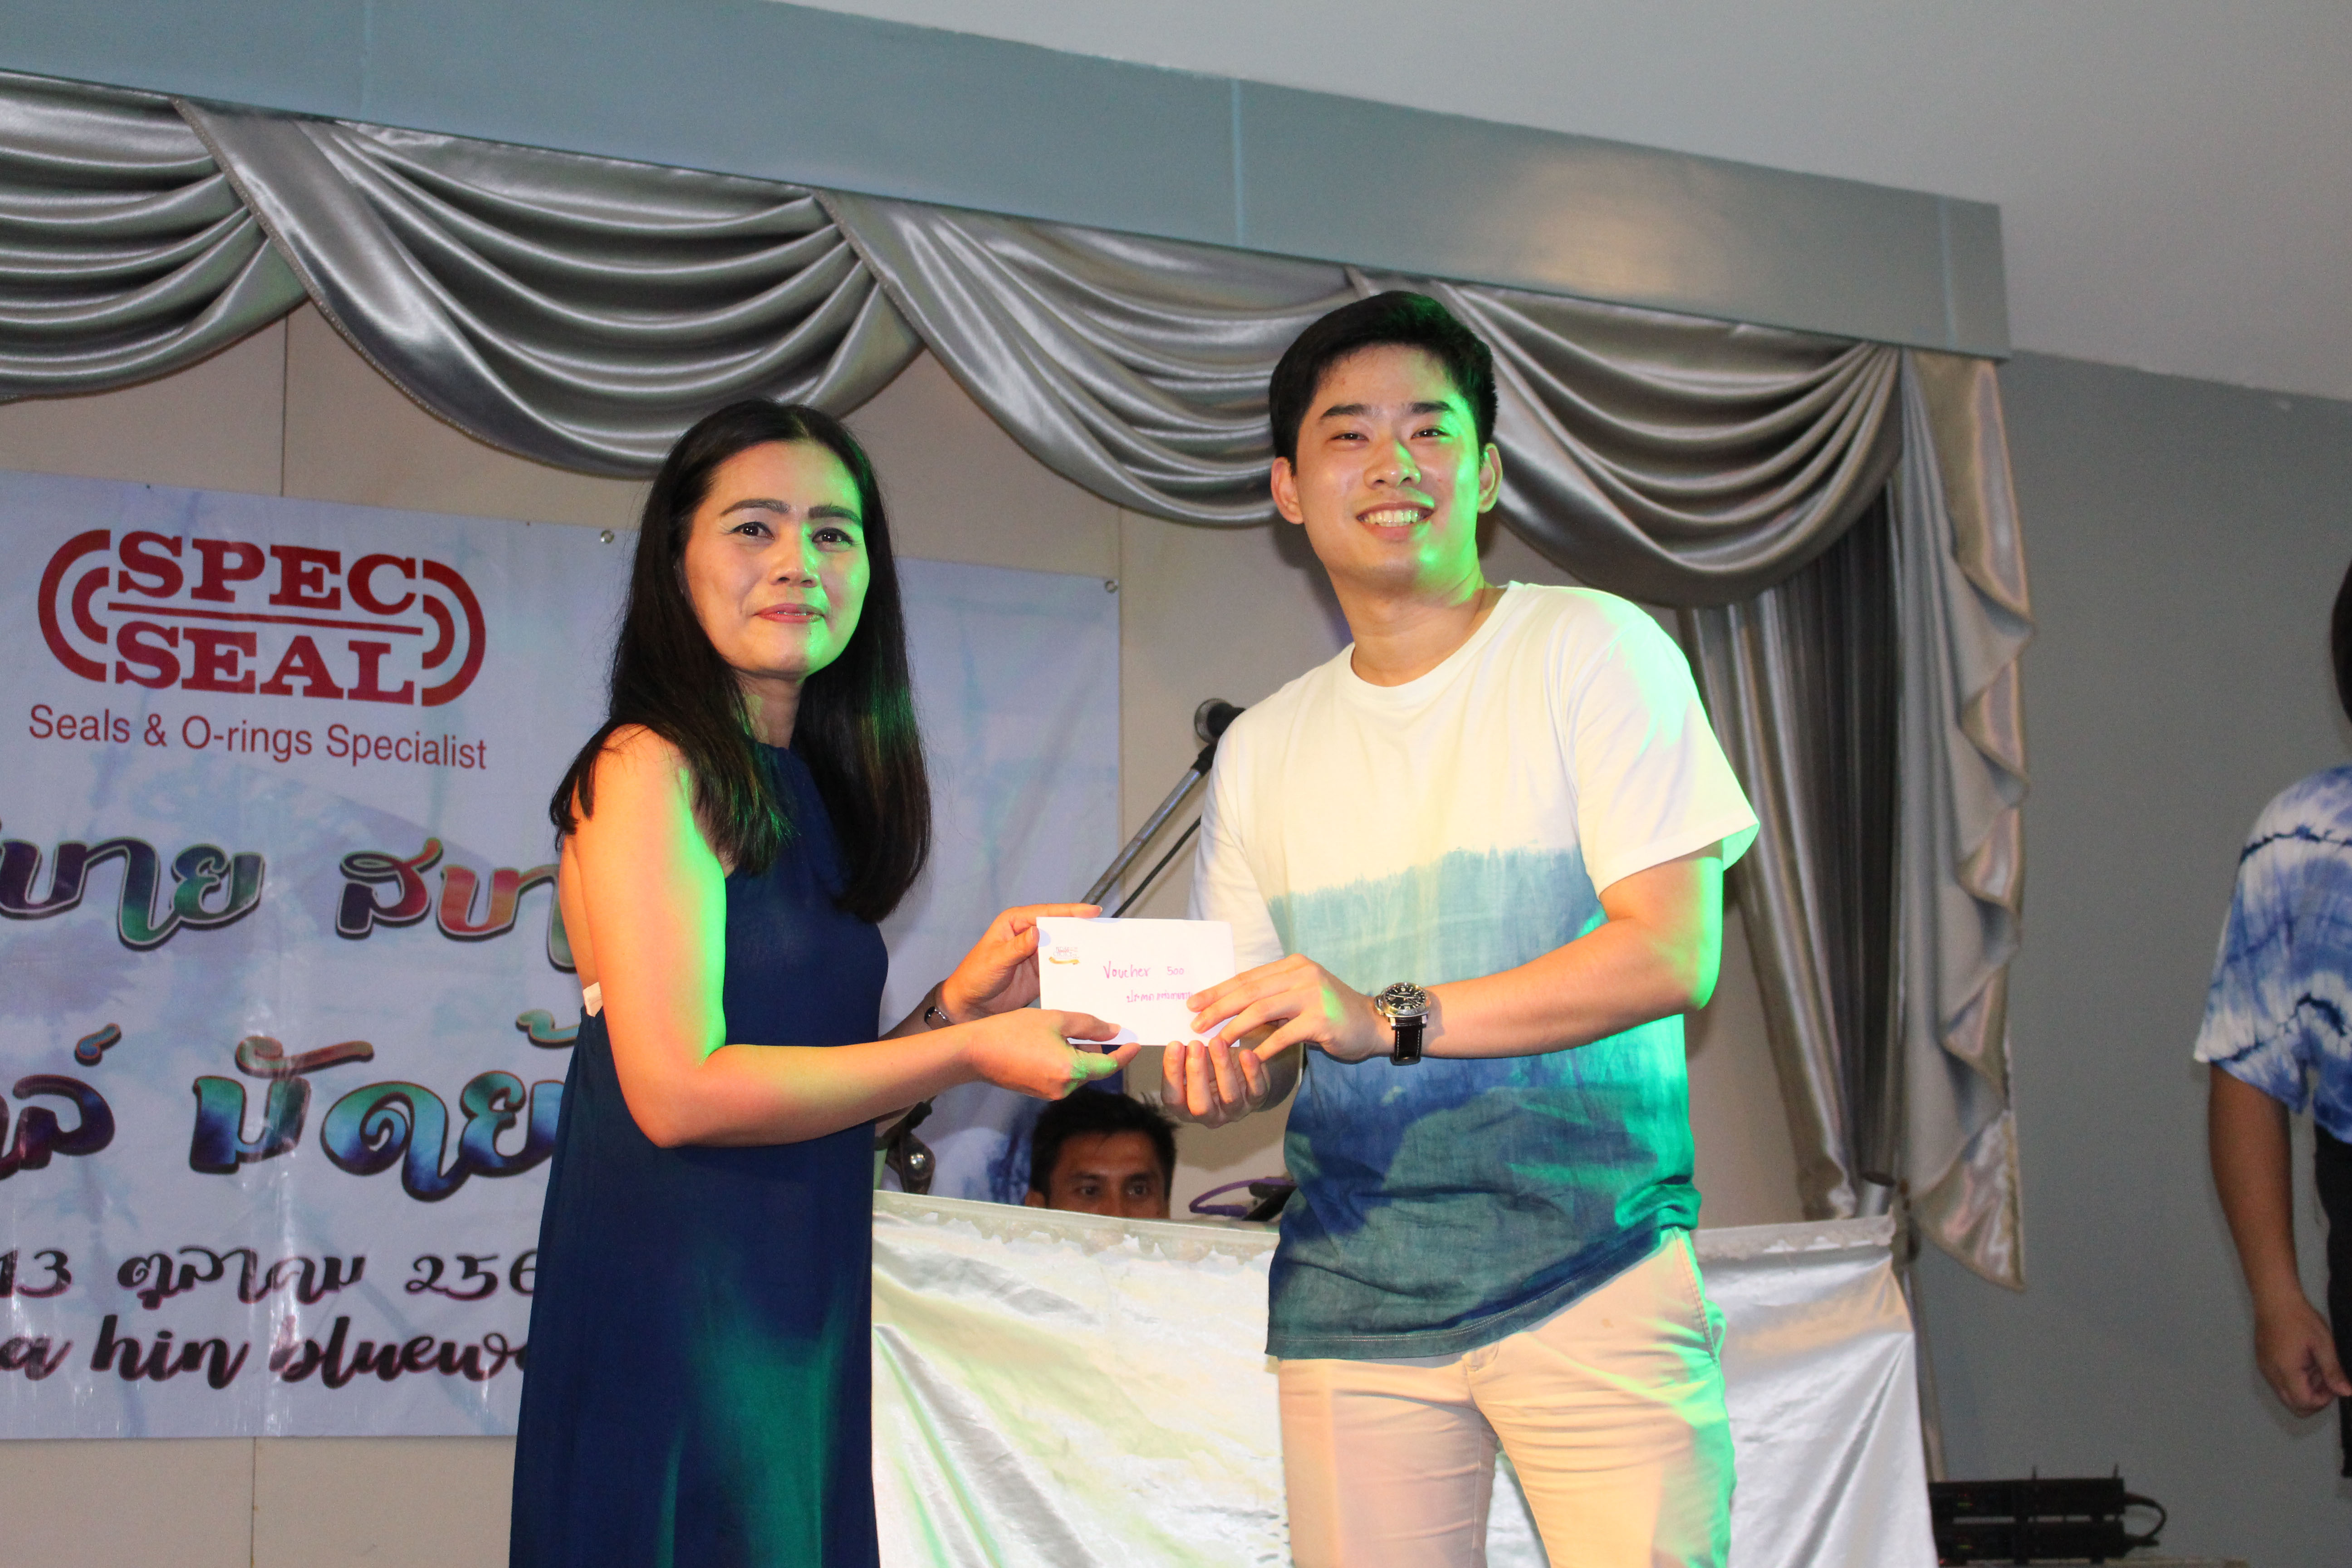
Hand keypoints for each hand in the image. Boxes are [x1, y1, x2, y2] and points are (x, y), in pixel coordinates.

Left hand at [940, 903, 1100, 1019]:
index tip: (1093, 911)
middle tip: (1106, 932)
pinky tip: (1090, 975)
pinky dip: (1074, 971)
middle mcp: (1028, 936)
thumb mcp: (995, 960)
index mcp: (1015, 923)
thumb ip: (1016, 947)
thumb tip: (1038, 932)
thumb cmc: (974, 977)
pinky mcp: (1041, 974)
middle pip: (1060, 929)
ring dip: (1081, 952)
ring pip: (1064, 949)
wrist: (969, 1007)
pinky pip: (1061, 969)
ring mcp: (1036, 955)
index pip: (1047, 914)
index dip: (1071, 911)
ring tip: (1104, 954)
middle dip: (1082, 930)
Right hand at [963, 1008, 1137, 1100]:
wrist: (975, 1052)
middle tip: (1109, 1029)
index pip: (1109, 1066)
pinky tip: (1060, 1041)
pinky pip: (1062, 1076)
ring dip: (1083, 1054)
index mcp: (1070, 1070)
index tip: (1136, 1044)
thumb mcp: (1054, 1019)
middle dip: (1102, 1051)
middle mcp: (1063, 1087)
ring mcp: (1050, 1093)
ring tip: (1079, 1030)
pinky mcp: (1038, 1091)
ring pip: (1077, 1072)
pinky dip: (1067, 1060)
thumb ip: (1088, 1025)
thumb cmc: (1013, 1031)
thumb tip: (1114, 1030)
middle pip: (1094, 1070)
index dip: (1124, 1054)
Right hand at [1161, 1032, 1285, 1126]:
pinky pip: (1255, 1090)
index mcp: (1186, 1108)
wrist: (1243, 1070)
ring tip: (1217, 1041)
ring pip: (1229, 1097)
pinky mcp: (1256, 1101)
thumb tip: (1177, 1030)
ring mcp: (1234, 1111)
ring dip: (1222, 1068)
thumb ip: (1186, 1053)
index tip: (1174, 1044)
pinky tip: (1246, 1053)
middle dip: (1196, 1074)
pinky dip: (1251, 1071)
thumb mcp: (1197, 1059)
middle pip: (1200, 1105)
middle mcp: (1209, 1115)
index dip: (1172, 1073)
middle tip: (1195, 1044)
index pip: (1173, 1098)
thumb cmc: (1211, 1062)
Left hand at [1187, 954, 1389, 1064]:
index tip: (1193, 1003)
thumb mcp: (1300, 995)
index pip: (1247, 977)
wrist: (1373, 1024)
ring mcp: (1312, 995)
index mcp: (1292, 965)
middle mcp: (1301, 974)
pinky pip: (1284, 1034)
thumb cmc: (1332, 1013)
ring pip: (1262, 1009)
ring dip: (1234, 1027)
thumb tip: (1230, 1006)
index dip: (1218, 990)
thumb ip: (1272, 995)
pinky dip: (1263, 1047)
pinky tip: (1247, 1058)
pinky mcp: (1321, 1019)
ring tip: (1216, 1042)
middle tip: (1196, 1023)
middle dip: (1218, 1008)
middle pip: (1249, 991)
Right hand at [2253, 1293, 2351, 1414]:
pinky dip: (2293, 1380)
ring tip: (2314, 1366)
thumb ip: (2333, 1371)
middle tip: (2325, 1379)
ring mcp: (2265, 1368)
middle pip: (2293, 1405)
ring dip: (2304, 1389)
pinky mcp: (2262, 1361)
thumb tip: (2346, 1393)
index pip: (2304, 1403)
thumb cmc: (2300, 1319)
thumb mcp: (2323, 1344)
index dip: (2323, 1400)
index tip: (2333, 1383)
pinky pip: (2279, 1382)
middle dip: (2314, 1399)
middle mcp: (2272, 1374)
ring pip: (2286, 1395)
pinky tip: (2302, 1360)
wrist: (2274, 1298)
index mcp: (2286, 1371)